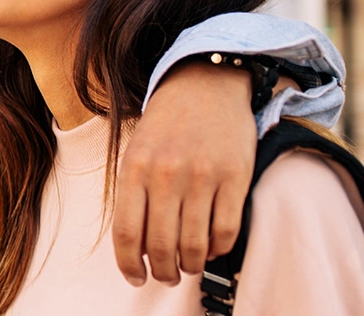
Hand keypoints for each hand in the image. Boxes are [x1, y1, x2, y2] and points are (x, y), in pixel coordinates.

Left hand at [113, 62, 253, 285]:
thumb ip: (133, 196)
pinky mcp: (236, 178)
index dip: (129, 265)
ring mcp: (203, 177)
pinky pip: (226, 231)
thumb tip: (136, 248)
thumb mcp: (135, 153)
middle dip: (163, 272)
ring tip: (187, 266)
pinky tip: (210, 247)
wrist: (204, 86)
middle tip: (166, 276)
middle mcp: (166, 175)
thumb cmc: (165, 126)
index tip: (136, 277)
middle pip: (161, 246)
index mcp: (135, 169)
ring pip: (195, 245)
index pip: (127, 233)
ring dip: (190, 266)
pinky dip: (217, 249)